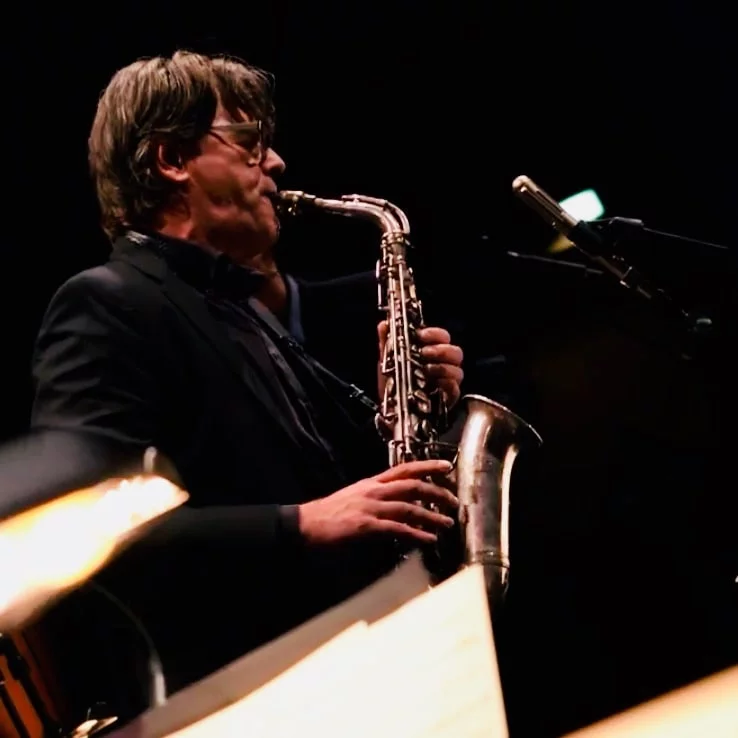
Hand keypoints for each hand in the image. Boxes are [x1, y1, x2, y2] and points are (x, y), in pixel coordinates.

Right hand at [297, 459, 457, 546]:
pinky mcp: (366, 526)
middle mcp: (374, 491)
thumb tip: (398, 502)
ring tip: (447, 523)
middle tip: (454, 501)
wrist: (306, 524)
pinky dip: (416, 534)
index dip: (428, 466)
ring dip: (431, 515)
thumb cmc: (329, 513)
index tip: (447, 466)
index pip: (404, 468)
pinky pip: (397, 529)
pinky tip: (429, 539)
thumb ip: (377, 497)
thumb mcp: (355, 497)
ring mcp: (371, 508)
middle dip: (437, 492)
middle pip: (413, 485)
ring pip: (409, 507)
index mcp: (372, 483)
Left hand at [377, 321, 463, 407]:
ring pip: (458, 370)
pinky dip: (445, 385)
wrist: (393, 409)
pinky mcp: (448, 397)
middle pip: (456, 352)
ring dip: (442, 367)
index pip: (442, 336)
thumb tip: (383, 324)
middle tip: (424, 353)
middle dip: (440, 350)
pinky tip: (432, 385)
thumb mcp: (388, 361)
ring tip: (426, 370)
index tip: (421, 335)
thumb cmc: (394, 382)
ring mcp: (448, 381)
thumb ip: (387, 342)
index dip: (434, 333)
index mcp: (432, 350)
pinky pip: (455, 389)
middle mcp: (443, 364)